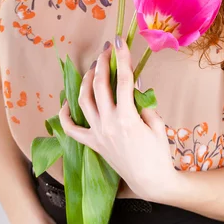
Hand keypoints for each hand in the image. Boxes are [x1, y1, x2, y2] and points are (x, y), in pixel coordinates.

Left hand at [58, 36, 173, 200]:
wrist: (151, 182)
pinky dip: (65, 115)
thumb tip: (132, 83)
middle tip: (107, 49)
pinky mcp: (93, 144)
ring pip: (83, 101)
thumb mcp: (157, 123)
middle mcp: (109, 123)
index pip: (123, 80)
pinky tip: (66, 101)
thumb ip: (144, 102)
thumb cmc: (159, 154)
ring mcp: (98, 134)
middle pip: (100, 85)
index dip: (121, 57)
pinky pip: (72, 130)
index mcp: (127, 118)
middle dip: (102, 63)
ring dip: (87, 81)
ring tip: (94, 68)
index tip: (119, 41)